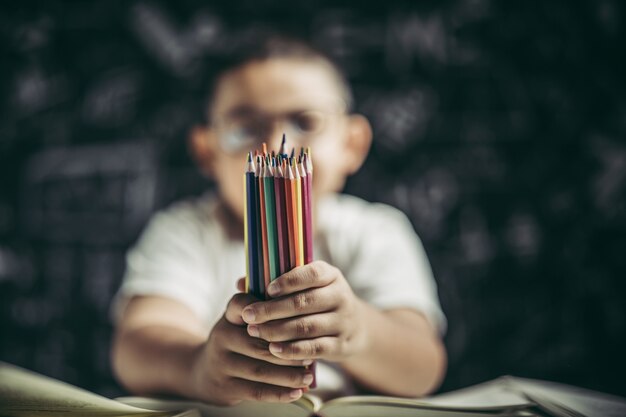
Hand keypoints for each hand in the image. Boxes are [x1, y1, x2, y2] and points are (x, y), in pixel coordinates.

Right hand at [189, 291, 313, 405]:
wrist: (202, 370)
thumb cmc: (237, 337)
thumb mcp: (243, 316)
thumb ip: (266, 302)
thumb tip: (296, 273)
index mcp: (230, 314)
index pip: (247, 304)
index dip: (271, 309)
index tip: (299, 314)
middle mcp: (222, 335)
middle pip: (259, 342)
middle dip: (289, 349)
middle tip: (312, 352)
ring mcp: (221, 363)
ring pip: (260, 369)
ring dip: (288, 374)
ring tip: (309, 376)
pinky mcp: (225, 387)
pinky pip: (255, 392)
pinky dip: (278, 393)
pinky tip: (297, 393)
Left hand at [240, 261, 367, 362]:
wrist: (354, 327)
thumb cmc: (318, 302)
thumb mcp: (307, 287)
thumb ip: (276, 283)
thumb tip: (241, 283)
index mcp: (330, 276)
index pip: (312, 274)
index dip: (289, 281)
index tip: (267, 289)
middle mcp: (340, 296)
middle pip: (305, 302)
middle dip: (273, 309)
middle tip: (248, 315)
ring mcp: (343, 322)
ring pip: (307, 326)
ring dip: (278, 330)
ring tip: (255, 332)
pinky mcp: (340, 345)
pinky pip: (314, 348)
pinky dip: (292, 350)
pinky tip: (273, 349)